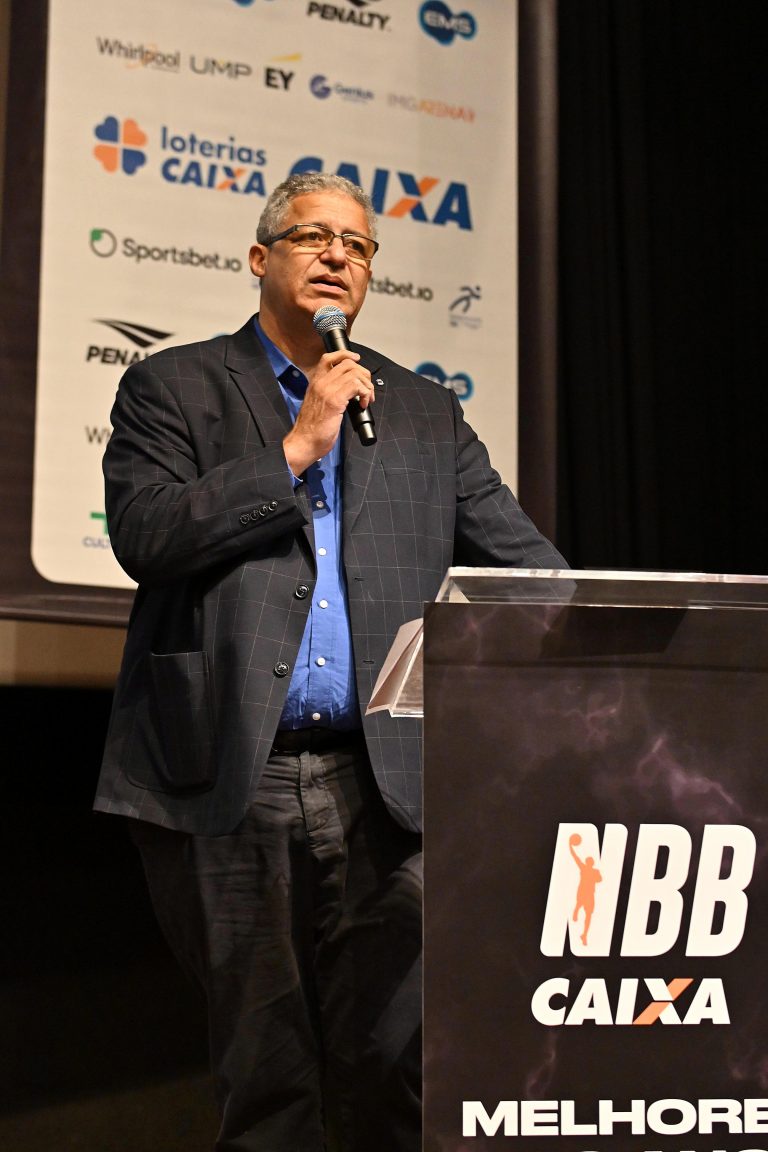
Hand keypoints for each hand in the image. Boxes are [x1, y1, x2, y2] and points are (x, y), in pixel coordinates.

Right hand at [283, 349, 374, 473]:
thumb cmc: (312, 429)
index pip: (328, 358)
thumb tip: (348, 392)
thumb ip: (329, 394)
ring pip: (354, 373)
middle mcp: (320, 383)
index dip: (345, 355)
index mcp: (315, 383)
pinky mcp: (334, 401)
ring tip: (366, 399)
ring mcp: (327, 390)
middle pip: (347, 363)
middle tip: (366, 390)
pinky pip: (356, 386)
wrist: (304, 442)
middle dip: (363, 374)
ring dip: (366, 386)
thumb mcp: (318, 405)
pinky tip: (362, 404)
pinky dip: (365, 393)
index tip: (356, 360)